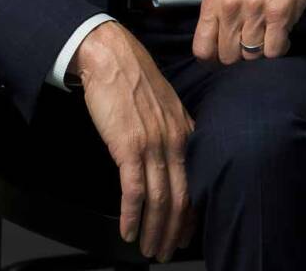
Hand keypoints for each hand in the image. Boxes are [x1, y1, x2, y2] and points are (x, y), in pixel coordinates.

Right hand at [71, 22, 198, 261]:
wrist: (110, 55)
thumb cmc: (132, 76)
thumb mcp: (163, 104)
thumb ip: (171, 131)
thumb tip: (168, 158)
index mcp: (184, 130)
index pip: (195, 182)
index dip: (191, 215)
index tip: (185, 234)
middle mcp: (174, 140)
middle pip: (181, 198)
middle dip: (174, 232)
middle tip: (165, 251)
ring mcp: (152, 144)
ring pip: (160, 200)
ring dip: (154, 231)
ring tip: (147, 249)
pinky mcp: (127, 146)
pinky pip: (134, 190)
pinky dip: (132, 215)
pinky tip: (128, 229)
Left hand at [192, 0, 305, 64]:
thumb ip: (219, 11)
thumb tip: (214, 44)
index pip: (202, 47)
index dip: (211, 60)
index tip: (220, 60)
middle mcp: (231, 6)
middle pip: (227, 57)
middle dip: (238, 55)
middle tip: (249, 43)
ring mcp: (255, 11)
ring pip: (251, 56)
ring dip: (260, 50)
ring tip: (267, 35)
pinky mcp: (280, 15)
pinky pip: (274, 51)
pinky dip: (279, 48)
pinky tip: (281, 35)